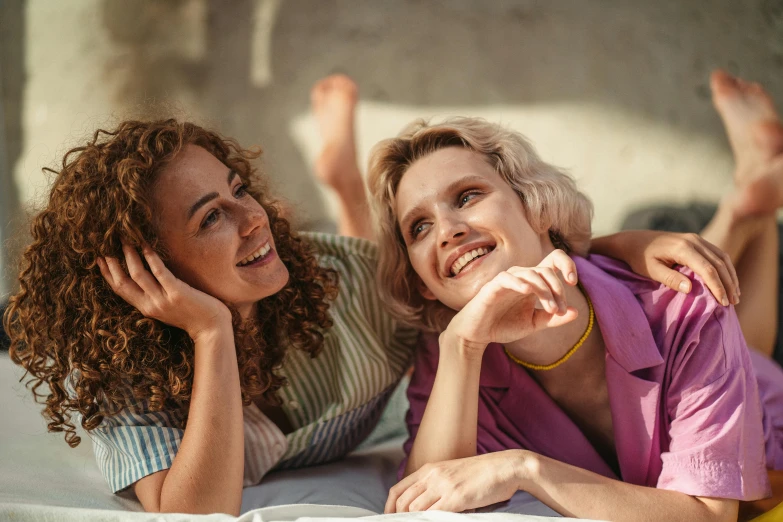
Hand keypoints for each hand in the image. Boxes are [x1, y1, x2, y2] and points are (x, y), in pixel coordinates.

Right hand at [97, 243, 231, 340]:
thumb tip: (148, 277)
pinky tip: (147, 246)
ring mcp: (163, 299)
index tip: (99, 258)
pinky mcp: (177, 293)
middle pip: (122, 282)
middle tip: (106, 244)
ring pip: (137, 274)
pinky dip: (152, 258)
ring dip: (130, 255)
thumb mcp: (167, 309)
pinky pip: (160, 273)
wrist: (212, 329)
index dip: (107, 273)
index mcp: (146, 308)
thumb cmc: (193, 316)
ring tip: (126, 240)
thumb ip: (155, 296)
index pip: (120, 289)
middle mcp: (150, 305)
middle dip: (112, 262)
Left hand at [386, 451, 523, 512]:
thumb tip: (423, 506)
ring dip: (413, 520)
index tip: (390, 519)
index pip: (398, 489)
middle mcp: (433, 476)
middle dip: (398, 517)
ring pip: (415, 509)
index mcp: (430, 469)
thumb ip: (436, 485)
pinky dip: (428, 521)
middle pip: (403, 501)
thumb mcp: (452, 474)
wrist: (505, 467)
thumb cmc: (482, 474)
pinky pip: (434, 514)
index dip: (389, 507)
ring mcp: (444, 486)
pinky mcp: (457, 498)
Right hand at [446, 249, 579, 352]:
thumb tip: (575, 312)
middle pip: (546, 270)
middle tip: (558, 310)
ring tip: (549, 309)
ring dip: (544, 290)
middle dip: (557, 289)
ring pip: (531, 273)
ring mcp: (507, 280)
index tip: (573, 282)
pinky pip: (507, 278)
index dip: (566, 265)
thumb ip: (553, 318)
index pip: (553, 261)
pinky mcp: (493, 286)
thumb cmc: (503, 325)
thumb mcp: (533, 324)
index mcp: (533, 283)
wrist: (478, 334)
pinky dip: (519, 282)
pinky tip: (527, 291)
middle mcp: (521, 277)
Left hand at [594, 230, 738, 305]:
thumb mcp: (650, 270)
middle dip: (728, 284)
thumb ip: (670, 279)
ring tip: (735, 295)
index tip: (724, 303)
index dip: (718, 287)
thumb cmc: (639, 258)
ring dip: (730, 276)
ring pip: (722, 257)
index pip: (707, 269)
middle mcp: (693, 240)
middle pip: (719, 263)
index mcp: (682, 248)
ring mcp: (696, 239)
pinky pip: (717, 254)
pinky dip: (725, 268)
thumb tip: (691, 289)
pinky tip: (728, 281)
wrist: (633, 241)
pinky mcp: (696, 241)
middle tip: (734, 303)